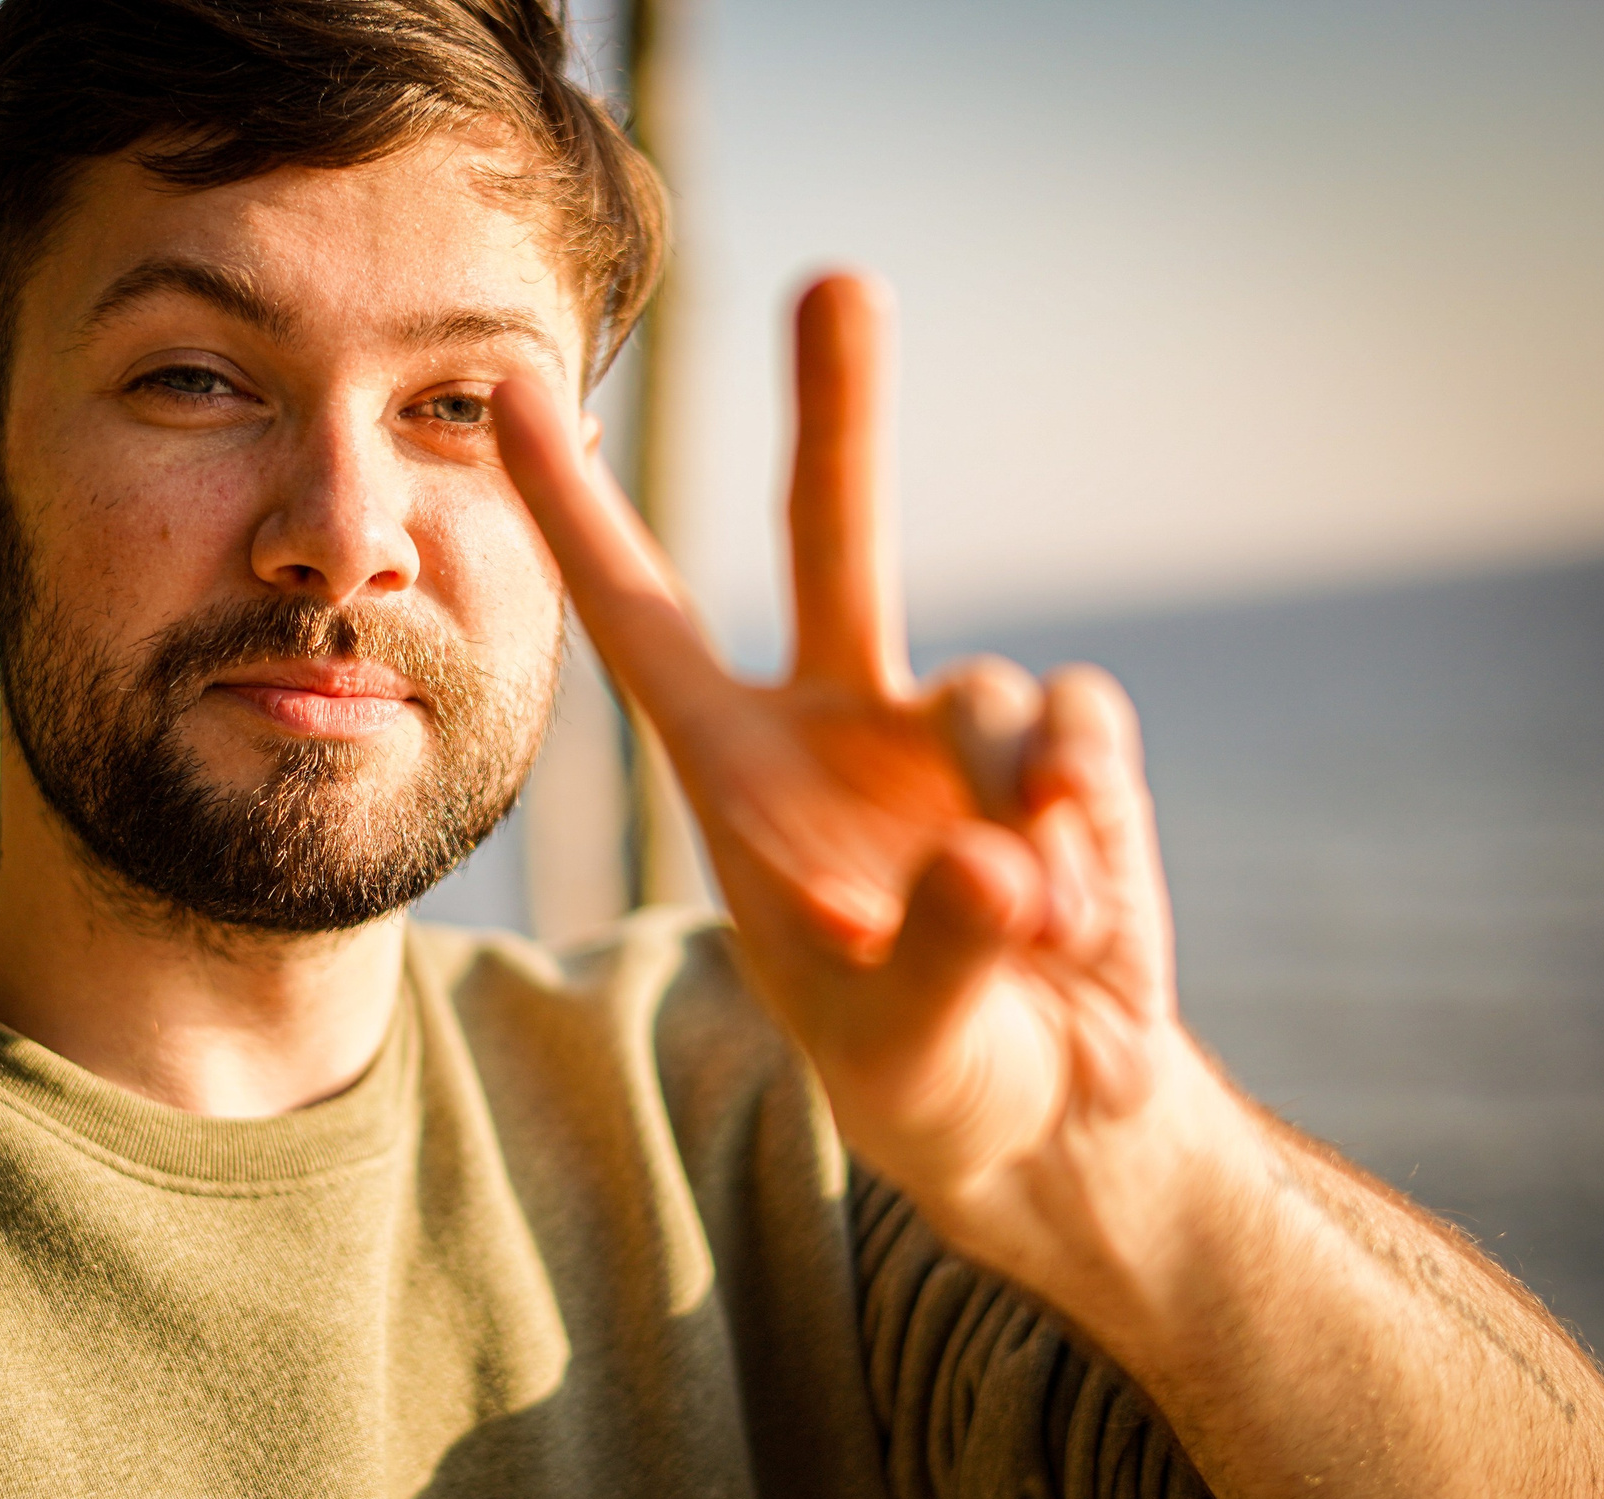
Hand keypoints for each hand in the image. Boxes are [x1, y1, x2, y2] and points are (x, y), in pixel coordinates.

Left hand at [496, 275, 1197, 1242]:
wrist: (1054, 1112)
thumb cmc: (929, 1079)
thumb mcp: (901, 1047)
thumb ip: (933, 955)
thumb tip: (994, 852)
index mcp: (742, 780)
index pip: (643, 625)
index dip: (578, 510)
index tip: (517, 386)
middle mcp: (840, 726)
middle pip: (835, 537)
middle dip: (841, 412)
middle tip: (841, 281)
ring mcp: (954, 733)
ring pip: (988, 689)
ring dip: (1011, 801)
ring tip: (1029, 935)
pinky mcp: (1065, 755)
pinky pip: (1079, 723)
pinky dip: (1086, 804)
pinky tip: (1081, 906)